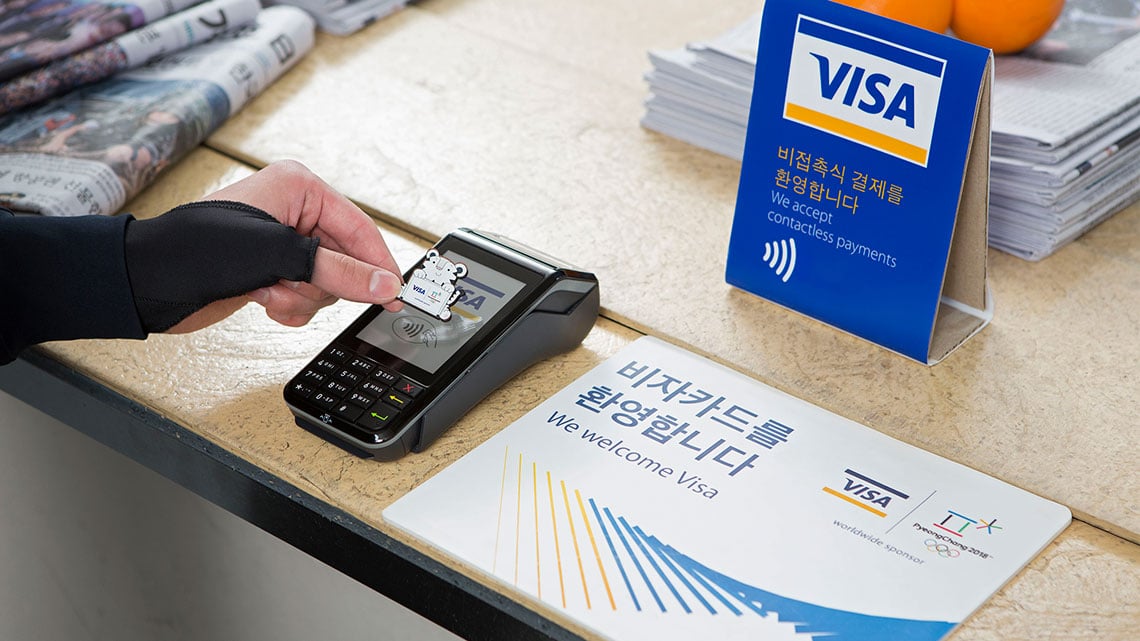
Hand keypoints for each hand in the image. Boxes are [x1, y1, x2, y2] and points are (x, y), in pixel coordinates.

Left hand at [130, 160, 403, 333]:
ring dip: (302, 297)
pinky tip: (263, 299)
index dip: (378, 264)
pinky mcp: (270, 272)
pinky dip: (290, 306)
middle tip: (300, 288)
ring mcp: (281, 245)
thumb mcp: (277, 256)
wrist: (147, 282)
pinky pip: (305, 296)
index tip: (395, 294)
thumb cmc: (198, 249)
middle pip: (344, 259)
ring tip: (271, 292)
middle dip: (322, 283)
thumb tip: (383, 283)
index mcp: (299, 188)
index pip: (358, 228)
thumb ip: (338, 271)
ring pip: (326, 283)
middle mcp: (293, 212)